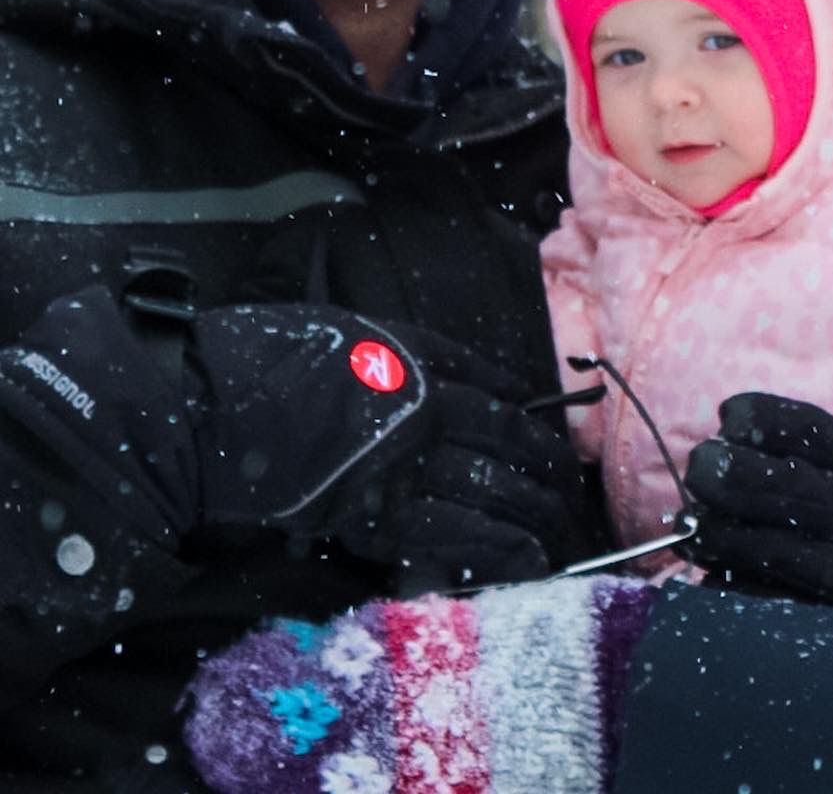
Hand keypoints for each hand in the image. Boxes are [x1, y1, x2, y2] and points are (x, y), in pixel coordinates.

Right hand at [0, 288, 591, 587]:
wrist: (213, 407)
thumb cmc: (278, 357)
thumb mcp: (362, 331)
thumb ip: (421, 356)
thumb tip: (482, 379)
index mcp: (421, 370)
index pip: (500, 402)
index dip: (535, 428)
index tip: (557, 445)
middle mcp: (421, 419)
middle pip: (502, 449)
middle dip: (540, 475)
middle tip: (563, 494)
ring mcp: (398, 472)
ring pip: (483, 498)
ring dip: (523, 519)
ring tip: (550, 534)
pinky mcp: (367, 519)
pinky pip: (441, 539)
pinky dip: (484, 550)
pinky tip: (515, 558)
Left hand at [683, 391, 832, 628]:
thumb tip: (742, 436)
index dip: (777, 422)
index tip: (728, 413)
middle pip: (816, 496)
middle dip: (749, 478)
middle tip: (700, 464)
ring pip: (803, 555)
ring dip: (739, 536)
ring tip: (690, 523)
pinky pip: (802, 614)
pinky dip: (754, 596)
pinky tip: (713, 582)